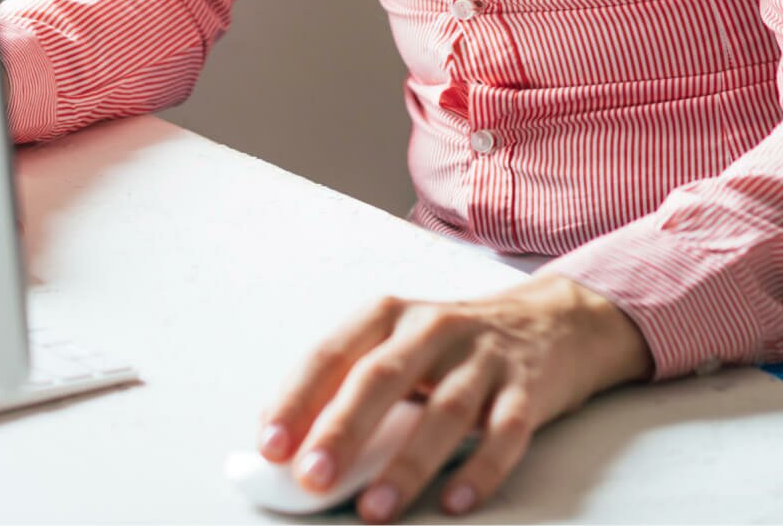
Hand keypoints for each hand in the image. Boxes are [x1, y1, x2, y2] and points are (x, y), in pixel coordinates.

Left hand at [256, 272, 652, 521]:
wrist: (550, 321)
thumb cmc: (451, 345)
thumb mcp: (398, 345)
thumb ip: (346, 383)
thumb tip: (282, 438)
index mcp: (388, 314)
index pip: (332, 353)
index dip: (297, 398)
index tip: (270, 446)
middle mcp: (432, 328)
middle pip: (381, 378)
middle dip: (343, 429)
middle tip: (312, 477)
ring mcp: (482, 358)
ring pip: (442, 411)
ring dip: (406, 465)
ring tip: (374, 510)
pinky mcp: (527, 390)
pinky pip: (505, 433)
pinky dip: (481, 470)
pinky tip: (455, 501)